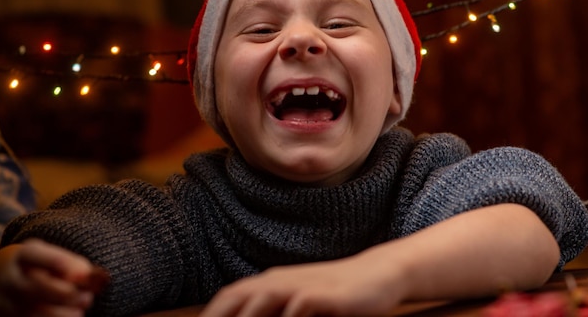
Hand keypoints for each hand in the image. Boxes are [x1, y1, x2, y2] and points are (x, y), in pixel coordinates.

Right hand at [0, 238, 107, 316]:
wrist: (2, 281)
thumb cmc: (38, 267)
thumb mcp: (50, 257)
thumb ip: (71, 263)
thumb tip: (88, 275)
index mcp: (23, 255)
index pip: (39, 256)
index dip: (63, 264)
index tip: (85, 273)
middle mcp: (9, 278)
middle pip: (37, 287)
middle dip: (67, 294)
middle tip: (88, 298)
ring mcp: (4, 301)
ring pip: (33, 311)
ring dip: (62, 314)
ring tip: (79, 311)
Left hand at [200, 250, 403, 316]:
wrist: (376, 275)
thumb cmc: (334, 294)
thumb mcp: (299, 302)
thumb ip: (276, 312)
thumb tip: (250, 316)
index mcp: (270, 282)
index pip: (229, 297)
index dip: (211, 314)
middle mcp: (279, 280)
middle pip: (237, 296)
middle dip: (219, 316)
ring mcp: (300, 285)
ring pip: (261, 300)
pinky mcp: (322, 294)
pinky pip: (297, 308)